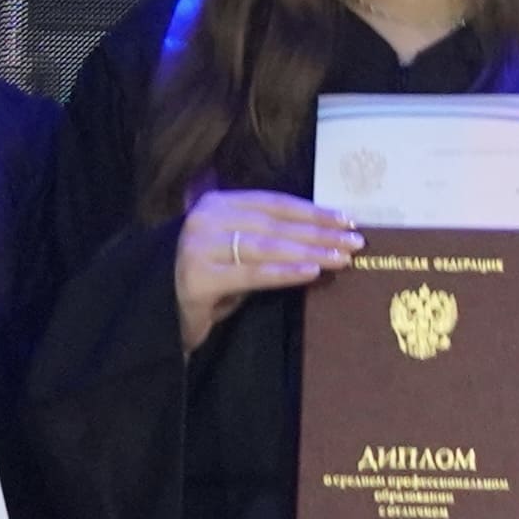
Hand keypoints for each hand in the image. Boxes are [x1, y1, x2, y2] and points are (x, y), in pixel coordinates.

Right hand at [173, 191, 359, 347]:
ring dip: (310, 251)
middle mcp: (204, 219)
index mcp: (216, 204)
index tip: (347, 219)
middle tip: (356, 241)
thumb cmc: (211, 280)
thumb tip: (327, 236)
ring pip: (267, 247)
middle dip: (319, 232)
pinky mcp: (199, 278)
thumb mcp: (238, 250)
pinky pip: (253, 274)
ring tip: (342, 257)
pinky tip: (312, 272)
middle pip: (275, 224)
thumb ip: (270, 237)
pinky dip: (285, 272)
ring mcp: (198, 247)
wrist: (163, 315)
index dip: (313, 210)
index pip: (274, 203)